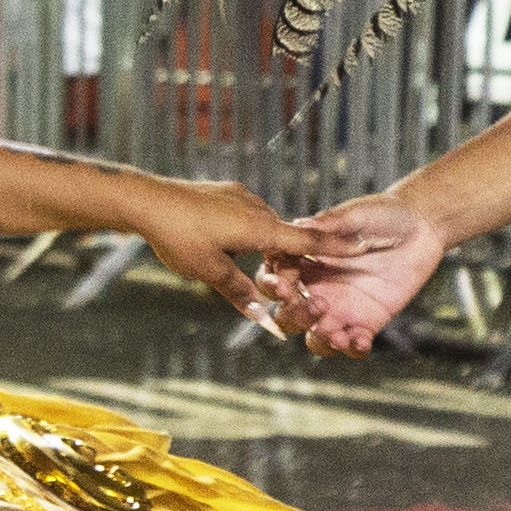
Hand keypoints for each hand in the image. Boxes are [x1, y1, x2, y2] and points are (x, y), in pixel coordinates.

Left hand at [123, 176, 332, 319]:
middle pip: (285, 238)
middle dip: (289, 260)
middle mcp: (256, 209)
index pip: (307, 242)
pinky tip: (226, 239)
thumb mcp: (210, 272)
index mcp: (260, 228)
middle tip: (288, 282)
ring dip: (265, 246)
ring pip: (264, 226)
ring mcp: (240, 197)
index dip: (336, 248)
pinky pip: (247, 215)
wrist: (146, 199)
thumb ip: (239, 293)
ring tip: (249, 263)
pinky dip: (247, 231)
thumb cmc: (178, 238)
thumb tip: (261, 317)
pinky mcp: (225, 192)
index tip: (364, 247)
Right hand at [267, 192, 446, 353]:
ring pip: (314, 337)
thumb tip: (300, 225)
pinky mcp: (366, 323)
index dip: (274, 285)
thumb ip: (329, 223)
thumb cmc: (381, 214)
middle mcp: (315, 289)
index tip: (284, 284)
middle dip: (295, 315)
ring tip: (338, 335)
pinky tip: (362, 341)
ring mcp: (339, 309)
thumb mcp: (355, 214)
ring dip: (320, 339)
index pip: (275, 279)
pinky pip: (352, 346)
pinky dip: (353, 349)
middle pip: (287, 315)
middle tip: (317, 306)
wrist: (421, 228)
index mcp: (303, 262)